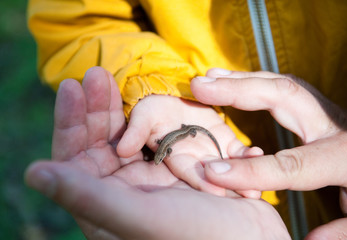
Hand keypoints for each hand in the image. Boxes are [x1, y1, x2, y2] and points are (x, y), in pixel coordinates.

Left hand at [25, 67, 290, 239]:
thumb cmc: (201, 238)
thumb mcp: (140, 217)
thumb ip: (88, 197)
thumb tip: (33, 173)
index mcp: (106, 209)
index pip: (75, 162)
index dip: (70, 124)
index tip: (72, 88)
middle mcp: (123, 194)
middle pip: (100, 143)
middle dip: (96, 108)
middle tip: (96, 74)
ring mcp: (149, 180)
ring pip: (125, 136)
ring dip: (120, 108)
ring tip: (110, 79)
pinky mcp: (173, 170)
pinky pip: (154, 137)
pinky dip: (148, 117)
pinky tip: (142, 99)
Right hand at [116, 83, 261, 196]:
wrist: (170, 98)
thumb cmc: (152, 110)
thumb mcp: (142, 117)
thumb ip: (136, 131)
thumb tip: (121, 149)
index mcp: (174, 157)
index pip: (187, 171)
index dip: (200, 180)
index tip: (217, 191)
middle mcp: (194, 159)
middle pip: (213, 174)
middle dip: (230, 185)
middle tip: (250, 196)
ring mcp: (211, 151)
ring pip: (229, 166)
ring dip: (245, 175)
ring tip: (259, 189)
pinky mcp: (226, 141)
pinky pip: (239, 150)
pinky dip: (248, 154)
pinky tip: (259, 154)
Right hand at [191, 68, 346, 238]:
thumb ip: (345, 232)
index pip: (292, 164)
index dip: (250, 170)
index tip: (212, 172)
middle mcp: (336, 125)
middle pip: (284, 97)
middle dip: (238, 90)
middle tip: (202, 86)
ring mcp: (328, 112)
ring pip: (282, 85)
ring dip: (243, 79)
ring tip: (211, 78)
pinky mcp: (321, 108)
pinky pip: (284, 89)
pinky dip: (255, 83)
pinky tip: (234, 82)